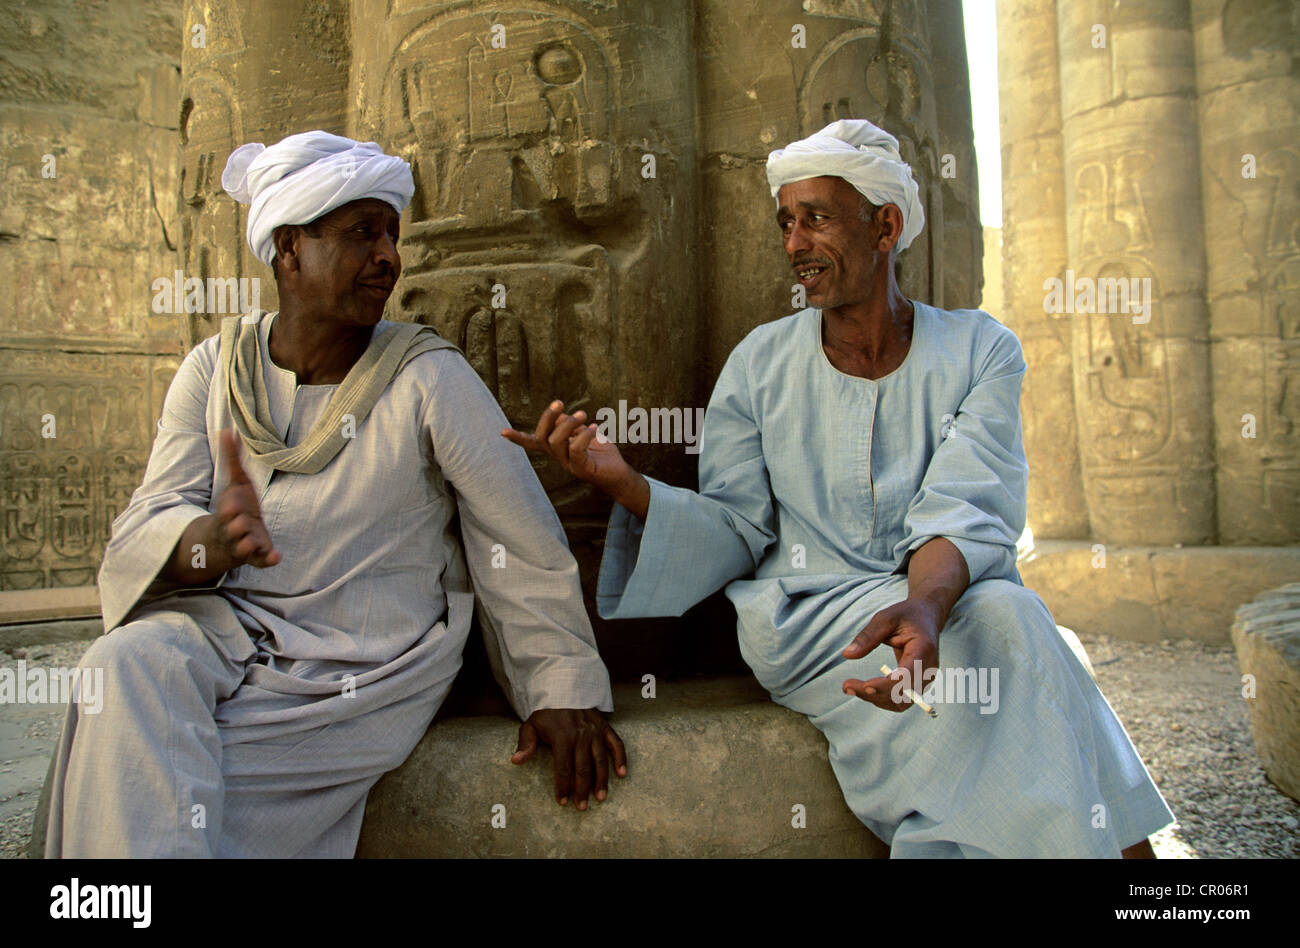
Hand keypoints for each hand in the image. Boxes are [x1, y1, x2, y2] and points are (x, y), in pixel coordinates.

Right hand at [215, 428, 280, 568]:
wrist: (225, 539)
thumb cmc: (234, 505)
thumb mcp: (234, 483)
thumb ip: (232, 459)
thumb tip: (228, 430)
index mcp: (228, 512)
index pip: (226, 510)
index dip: (230, 508)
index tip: (233, 503)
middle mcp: (234, 530)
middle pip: (233, 530)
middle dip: (236, 526)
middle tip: (240, 523)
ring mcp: (244, 544)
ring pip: (244, 547)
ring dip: (248, 545)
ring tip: (252, 542)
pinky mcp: (257, 556)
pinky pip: (261, 561)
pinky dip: (267, 560)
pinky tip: (276, 557)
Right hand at [501, 400, 636, 498]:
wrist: (619, 474)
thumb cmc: (600, 453)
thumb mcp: (584, 434)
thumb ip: (570, 425)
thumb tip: (559, 414)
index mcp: (556, 449)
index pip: (533, 444)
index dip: (518, 438)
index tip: (502, 432)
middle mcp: (558, 458)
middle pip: (542, 438)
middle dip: (548, 418)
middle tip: (559, 402)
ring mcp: (569, 465)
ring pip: (556, 442)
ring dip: (568, 424)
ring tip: (583, 415)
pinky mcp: (582, 469)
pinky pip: (576, 450)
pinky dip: (584, 436)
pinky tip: (595, 427)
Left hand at [512, 707, 627, 809]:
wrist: (564, 689)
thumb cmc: (546, 713)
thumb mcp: (531, 725)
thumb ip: (525, 744)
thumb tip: (516, 761)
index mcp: (562, 737)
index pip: (563, 768)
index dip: (563, 786)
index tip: (562, 801)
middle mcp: (581, 735)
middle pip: (583, 768)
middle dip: (582, 789)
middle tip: (581, 807)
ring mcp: (595, 731)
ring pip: (600, 760)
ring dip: (601, 780)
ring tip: (600, 797)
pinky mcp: (605, 727)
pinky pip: (616, 744)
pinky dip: (621, 758)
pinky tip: (622, 774)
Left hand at [840, 597, 941, 711]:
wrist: (926, 617)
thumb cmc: (906, 615)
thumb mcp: (885, 618)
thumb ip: (868, 636)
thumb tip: (847, 654)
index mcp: (923, 649)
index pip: (906, 676)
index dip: (886, 685)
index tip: (865, 685)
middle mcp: (928, 669)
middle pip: (902, 693)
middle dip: (874, 694)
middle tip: (846, 686)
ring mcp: (925, 679)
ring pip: (901, 702)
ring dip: (875, 699)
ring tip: (850, 688)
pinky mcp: (918, 684)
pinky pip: (900, 700)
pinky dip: (882, 699)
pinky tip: (864, 689)